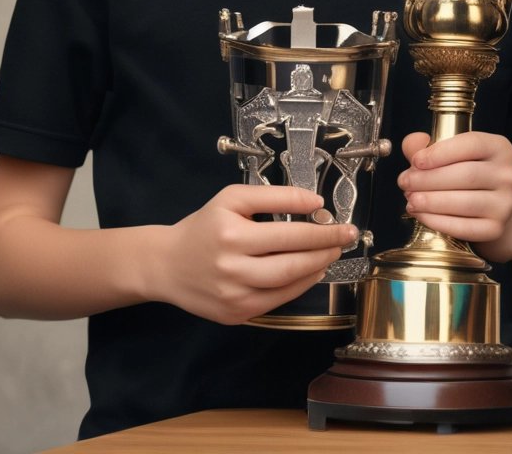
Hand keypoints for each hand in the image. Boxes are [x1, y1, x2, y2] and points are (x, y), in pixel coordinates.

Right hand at [153, 184, 356, 324]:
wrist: (167, 264)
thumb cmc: (204, 226)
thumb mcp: (233, 198)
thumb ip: (274, 196)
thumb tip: (313, 201)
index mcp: (231, 234)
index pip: (287, 234)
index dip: (320, 231)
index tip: (341, 224)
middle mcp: (232, 268)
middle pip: (291, 263)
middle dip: (325, 251)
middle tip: (344, 239)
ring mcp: (234, 296)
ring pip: (287, 285)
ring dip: (316, 269)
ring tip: (330, 254)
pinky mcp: (236, 314)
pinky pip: (277, 301)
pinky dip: (299, 286)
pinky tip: (310, 272)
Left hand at [397, 131, 511, 261]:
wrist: (496, 208)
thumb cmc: (469, 174)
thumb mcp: (454, 153)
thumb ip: (430, 145)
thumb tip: (412, 144)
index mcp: (499, 148)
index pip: (471, 144)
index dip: (440, 152)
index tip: (415, 161)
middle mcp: (508, 174)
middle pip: (466, 175)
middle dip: (428, 179)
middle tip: (404, 182)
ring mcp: (505, 203)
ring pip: (464, 202)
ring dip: (430, 201)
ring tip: (410, 199)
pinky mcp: (496, 228)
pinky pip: (463, 227)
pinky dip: (437, 221)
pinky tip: (421, 214)